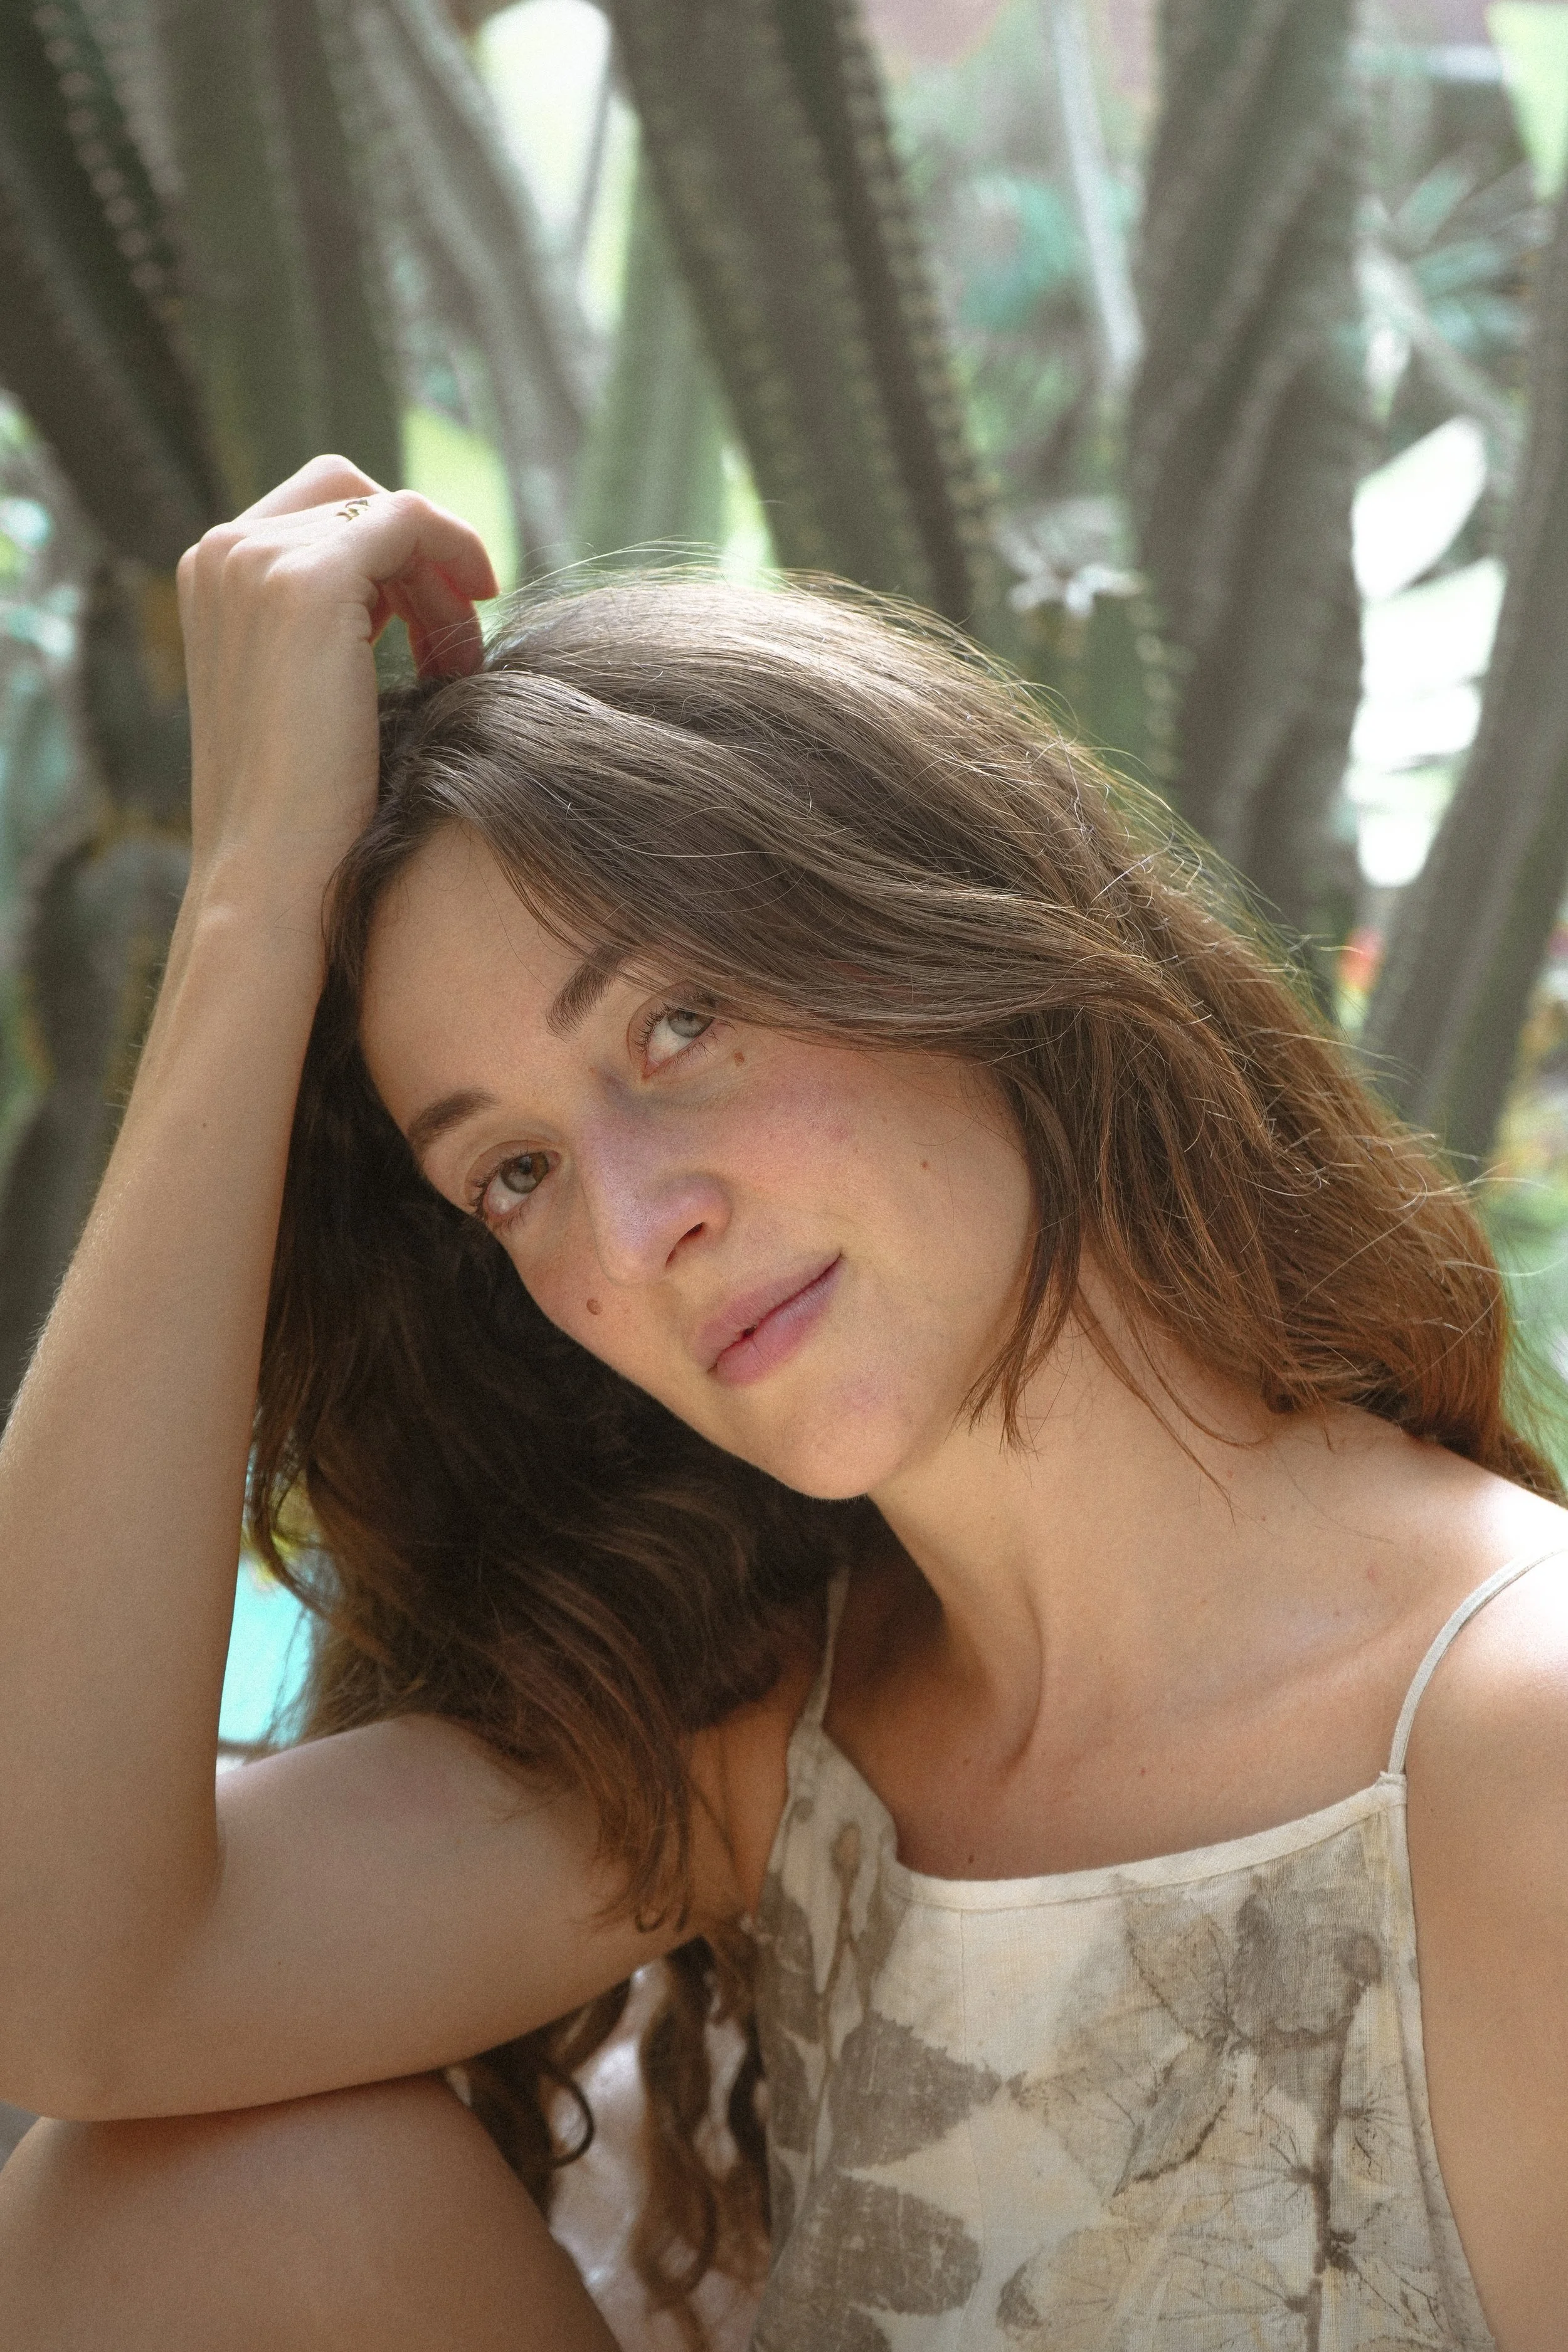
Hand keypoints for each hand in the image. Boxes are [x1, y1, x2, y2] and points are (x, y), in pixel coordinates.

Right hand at [176, 455, 497, 897]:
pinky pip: (409, 521)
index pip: (316, 515)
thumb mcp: (304, 695)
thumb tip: (408, 602)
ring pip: (386, 512)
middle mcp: (220, 552)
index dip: (390, 557)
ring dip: (440, 575)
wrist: (275, 869)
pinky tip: (474, 626)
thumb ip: (328, 634)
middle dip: (416, 556)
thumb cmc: (302, 809)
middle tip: (457, 643)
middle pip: (351, 498)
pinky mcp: (308, 580)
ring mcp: (256, 558)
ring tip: (460, 660)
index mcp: (209, 577)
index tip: (439, 623)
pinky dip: (456, 555)